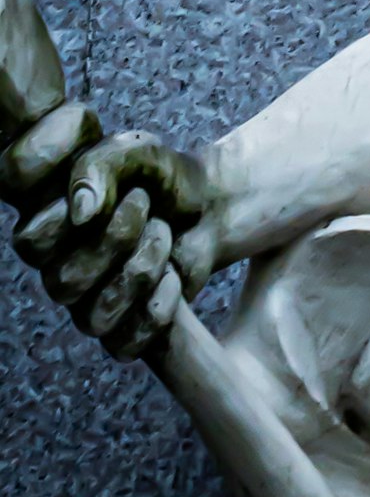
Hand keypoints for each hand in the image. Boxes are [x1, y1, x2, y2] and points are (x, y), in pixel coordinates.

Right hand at [12, 107, 212, 361]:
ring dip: (142, 271)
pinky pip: (125, 344)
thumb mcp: (133, 152)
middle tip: (153, 211)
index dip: (79, 220)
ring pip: (94, 317)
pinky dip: (159, 309)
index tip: (128, 192)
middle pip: (64, 283)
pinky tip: (175, 274)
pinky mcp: (125, 333)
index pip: (31, 243)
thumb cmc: (161, 176)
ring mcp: (90, 307)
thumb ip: (98, 168)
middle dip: (119, 242)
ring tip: (165, 235)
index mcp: (49, 230)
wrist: (210, 205)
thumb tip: (82, 214)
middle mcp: (60, 272)